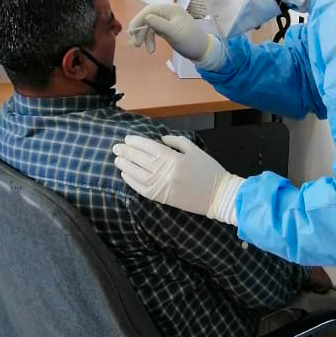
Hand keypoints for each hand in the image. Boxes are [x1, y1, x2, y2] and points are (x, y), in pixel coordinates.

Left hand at [113, 134, 242, 222]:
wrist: (218, 195)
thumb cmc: (209, 170)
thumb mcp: (195, 150)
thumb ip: (176, 142)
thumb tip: (159, 140)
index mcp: (173, 158)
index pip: (148, 147)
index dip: (136, 142)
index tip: (127, 138)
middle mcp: (164, 172)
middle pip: (140, 159)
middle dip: (126, 152)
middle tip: (116, 147)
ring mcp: (161, 186)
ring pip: (137, 174)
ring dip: (125, 165)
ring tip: (117, 159)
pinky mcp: (161, 198)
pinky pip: (141, 189)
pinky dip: (131, 181)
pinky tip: (125, 174)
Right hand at [129, 3, 213, 61]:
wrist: (202, 51)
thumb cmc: (190, 41)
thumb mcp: (174, 33)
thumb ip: (159, 24)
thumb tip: (145, 17)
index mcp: (170, 9)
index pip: (149, 10)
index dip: (138, 20)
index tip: (131, 32)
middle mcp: (168, 12)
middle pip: (147, 17)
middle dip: (140, 30)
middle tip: (135, 44)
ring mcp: (167, 20)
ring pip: (149, 26)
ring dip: (144, 37)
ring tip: (145, 49)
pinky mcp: (166, 28)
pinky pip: (153, 31)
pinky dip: (150, 40)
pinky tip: (151, 50)